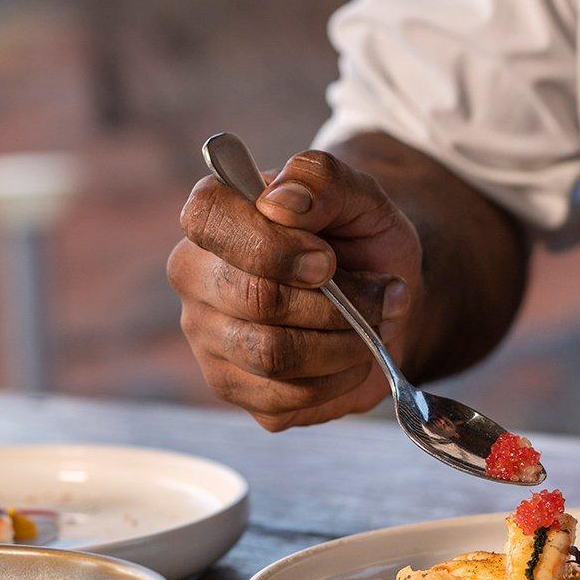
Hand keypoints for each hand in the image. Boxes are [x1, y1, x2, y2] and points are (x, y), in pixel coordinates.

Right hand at [168, 150, 421, 430]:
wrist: (383, 292)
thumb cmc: (361, 237)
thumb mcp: (361, 196)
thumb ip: (322, 180)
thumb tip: (280, 202)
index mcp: (215, 214)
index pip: (208, 220)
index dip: (274, 245)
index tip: (328, 259)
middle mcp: (195, 275)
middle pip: (253, 299)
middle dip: (335, 302)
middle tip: (380, 291)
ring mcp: (207, 336)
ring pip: (271, 355)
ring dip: (344, 342)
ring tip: (374, 322)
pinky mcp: (233, 387)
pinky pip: (285, 399)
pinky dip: (339, 378)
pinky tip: (353, 354)